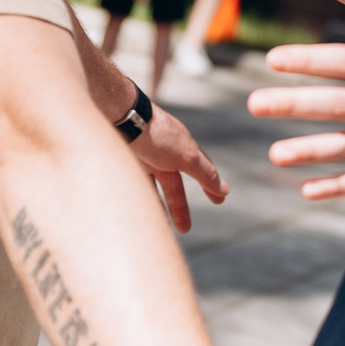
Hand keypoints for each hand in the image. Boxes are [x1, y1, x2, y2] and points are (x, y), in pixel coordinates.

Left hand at [133, 102, 228, 230]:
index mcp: (182, 149)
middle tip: (185, 229)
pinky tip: (135, 212)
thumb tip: (225, 189)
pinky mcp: (122, 162)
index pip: (200, 169)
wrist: (119, 117)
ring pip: (151, 187)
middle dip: (179, 206)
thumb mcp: (186, 156)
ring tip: (157, 228)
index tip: (219, 199)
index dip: (210, 185)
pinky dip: (138, 200)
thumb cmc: (155, 133)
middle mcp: (162, 153)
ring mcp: (141, 157)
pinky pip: (133, 186)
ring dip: (156, 207)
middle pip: (173, 184)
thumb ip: (204, 172)